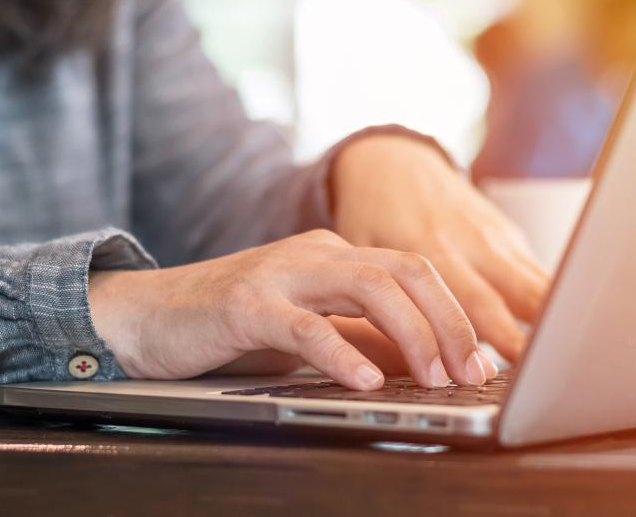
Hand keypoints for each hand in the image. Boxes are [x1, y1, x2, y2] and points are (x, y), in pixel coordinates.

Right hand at [89, 229, 497, 388]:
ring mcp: (280, 273)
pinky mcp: (245, 303)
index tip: (483, 362)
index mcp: (335, 257)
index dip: (455, 315)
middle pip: (403, 271)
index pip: (413, 273)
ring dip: (411, 333)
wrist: (152, 313)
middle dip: (449, 321)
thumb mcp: (310, 328)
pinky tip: (364, 381)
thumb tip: (421, 362)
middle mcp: (315, 255)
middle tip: (474, 372)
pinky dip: (339, 352)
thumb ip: (360, 337)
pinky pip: (303, 324)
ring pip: (366, 286)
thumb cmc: (233, 323)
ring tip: (434, 378)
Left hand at [331, 134, 550, 361]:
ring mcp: (492, 234)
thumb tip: (395, 362)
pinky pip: (534, 269)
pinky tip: (559, 327)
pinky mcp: (504, 230)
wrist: (390, 161)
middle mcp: (469, 240)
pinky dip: (549, 299)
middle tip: (544, 378)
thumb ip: (382, 300)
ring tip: (566, 358)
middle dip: (531, 339)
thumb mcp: (362, 254)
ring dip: (551, 320)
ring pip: (535, 281)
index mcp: (430, 247)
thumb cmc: (371, 213)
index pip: (471, 301)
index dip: (494, 338)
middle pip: (513, 295)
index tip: (508, 372)